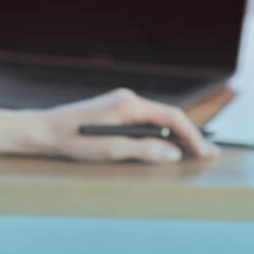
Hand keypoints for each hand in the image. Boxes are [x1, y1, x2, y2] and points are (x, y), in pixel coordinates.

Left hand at [36, 87, 220, 162]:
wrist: (44, 130)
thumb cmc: (74, 141)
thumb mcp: (111, 150)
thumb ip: (144, 150)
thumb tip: (174, 153)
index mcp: (128, 105)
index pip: (171, 117)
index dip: (192, 136)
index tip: (206, 154)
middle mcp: (126, 99)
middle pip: (167, 116)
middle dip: (189, 135)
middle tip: (210, 154)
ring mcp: (119, 103)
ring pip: (156, 118)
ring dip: (174, 135)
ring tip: (194, 152)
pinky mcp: (113, 110)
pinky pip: (144, 120)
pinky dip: (159, 133)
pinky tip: (165, 146)